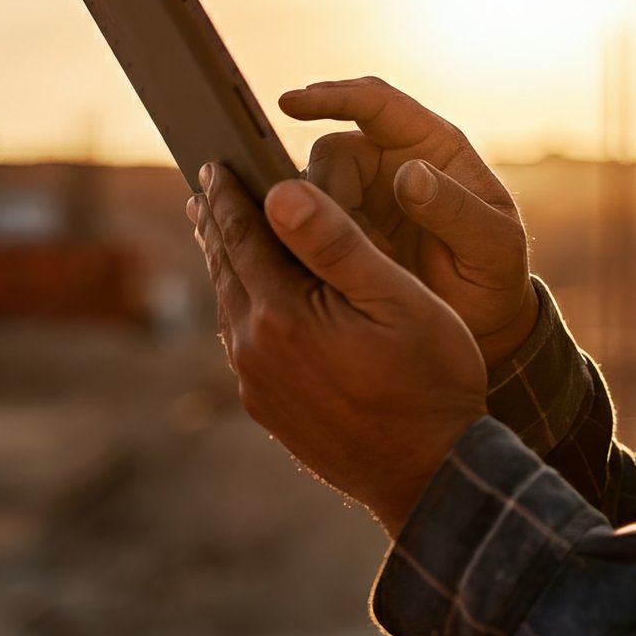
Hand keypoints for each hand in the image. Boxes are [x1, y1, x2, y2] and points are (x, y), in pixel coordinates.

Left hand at [189, 162, 487, 536]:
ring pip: (230, 307)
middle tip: (205, 185)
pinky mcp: (269, 410)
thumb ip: (336, 243)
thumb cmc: (430, 378)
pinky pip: (241, 343)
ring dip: (225, 263)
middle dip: (217, 222)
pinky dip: (240, 305)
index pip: (244, 235)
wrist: (430, 474)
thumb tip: (280, 193)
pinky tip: (252, 300)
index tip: (215, 161)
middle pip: (226, 269)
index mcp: (284, 313)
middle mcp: (255, 349)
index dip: (230, 194)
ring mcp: (258, 385)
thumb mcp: (397, 297)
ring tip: (222, 232)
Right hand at [280, 78, 537, 365]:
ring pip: (313, 190)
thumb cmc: (496, 275)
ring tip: (360, 268)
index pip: (378, 102)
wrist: (482, 321)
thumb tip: (409, 173)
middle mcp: (393, 159)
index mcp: (435, 145)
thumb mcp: (492, 247)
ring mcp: (365, 194)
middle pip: (332, 151)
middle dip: (325, 190)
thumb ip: (457, 211)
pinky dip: (311, 244)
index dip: (334, 96)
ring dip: (322, 226)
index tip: (290, 103)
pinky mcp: (344, 229)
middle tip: (341, 239)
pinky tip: (331, 272)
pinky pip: (310, 224)